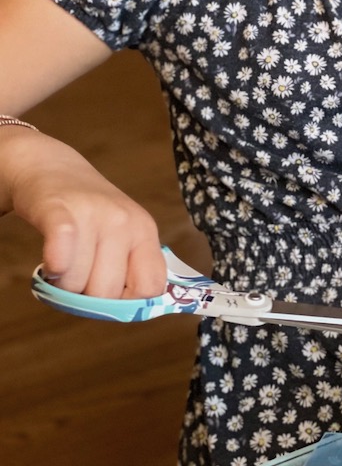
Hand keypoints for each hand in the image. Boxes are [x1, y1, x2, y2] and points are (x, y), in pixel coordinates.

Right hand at [1, 128, 164, 298]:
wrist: (51, 167)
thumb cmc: (89, 214)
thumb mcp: (123, 235)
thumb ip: (130, 268)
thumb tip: (133, 312)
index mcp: (145, 232)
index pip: (151, 287)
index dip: (127, 302)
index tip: (109, 296)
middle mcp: (125, 222)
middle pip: (107, 293)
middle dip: (86, 295)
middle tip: (77, 274)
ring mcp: (94, 215)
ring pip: (77, 283)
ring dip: (62, 282)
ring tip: (61, 262)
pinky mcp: (58, 210)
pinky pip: (63, 249)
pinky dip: (55, 265)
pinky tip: (51, 265)